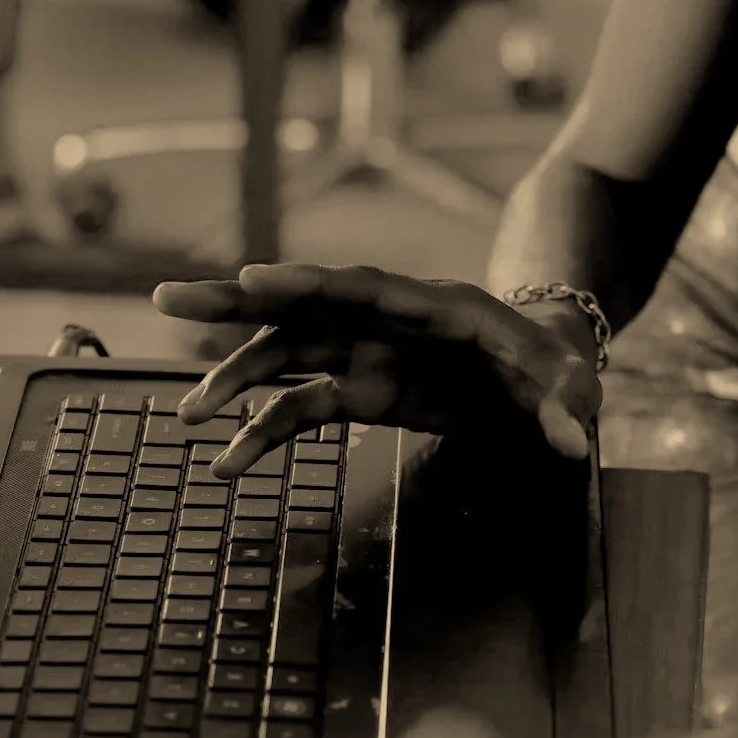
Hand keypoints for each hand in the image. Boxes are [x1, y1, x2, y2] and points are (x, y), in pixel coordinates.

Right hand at [150, 263, 602, 475]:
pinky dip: (264, 431)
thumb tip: (571, 441)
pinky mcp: (362, 390)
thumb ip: (567, 405)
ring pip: (287, 353)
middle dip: (236, 301)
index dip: (307, 282)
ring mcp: (367, 353)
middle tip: (166, 297)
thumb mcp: (572, 382)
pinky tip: (228, 462)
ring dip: (235, 376)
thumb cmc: (554, 364)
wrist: (542, 371)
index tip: (253, 276)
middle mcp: (386, 321)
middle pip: (303, 303)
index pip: (363, 287)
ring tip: (189, 413)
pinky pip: (301, 407)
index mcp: (434, 306)